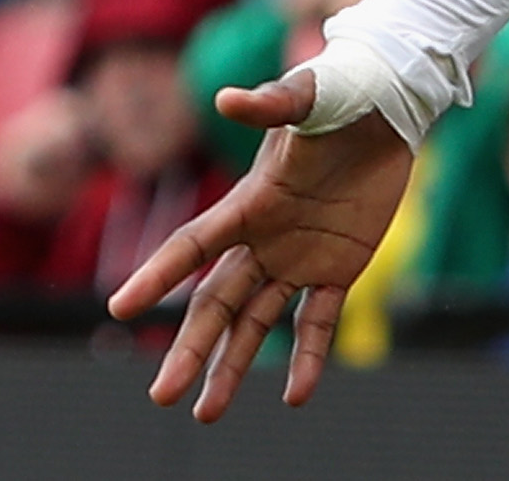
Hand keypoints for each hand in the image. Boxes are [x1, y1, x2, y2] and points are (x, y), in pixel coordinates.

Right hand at [107, 71, 412, 419]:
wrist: (387, 107)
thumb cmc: (340, 95)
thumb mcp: (308, 99)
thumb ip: (270, 105)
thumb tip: (226, 98)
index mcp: (247, 203)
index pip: (193, 245)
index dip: (159, 274)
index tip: (121, 307)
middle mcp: (263, 240)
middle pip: (216, 303)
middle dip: (190, 348)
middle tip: (162, 396)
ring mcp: (298, 258)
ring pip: (255, 323)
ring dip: (231, 366)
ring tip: (207, 413)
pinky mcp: (338, 268)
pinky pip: (317, 322)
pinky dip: (307, 358)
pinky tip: (295, 396)